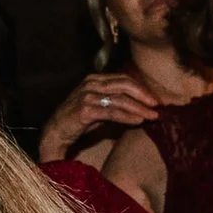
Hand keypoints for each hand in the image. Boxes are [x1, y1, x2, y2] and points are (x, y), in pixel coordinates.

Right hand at [38, 73, 161, 161]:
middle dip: (143, 95)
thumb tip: (140, 105)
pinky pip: (112, 112)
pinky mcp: (85, 110)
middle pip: (124, 84)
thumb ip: (115, 102)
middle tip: (157, 105)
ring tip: (152, 116)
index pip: (123, 79)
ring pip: (120, 99)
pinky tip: (138, 121)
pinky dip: (127, 116)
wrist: (56, 133)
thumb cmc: (78, 121)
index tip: (154, 99)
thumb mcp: (99, 107)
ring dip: (139, 108)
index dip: (141, 88)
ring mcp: (87, 95)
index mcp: (94, 79)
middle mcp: (91, 83)